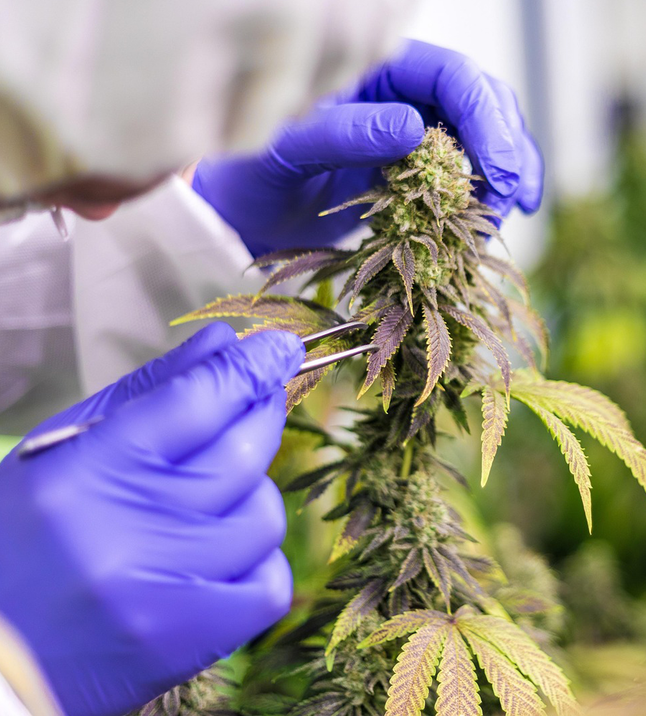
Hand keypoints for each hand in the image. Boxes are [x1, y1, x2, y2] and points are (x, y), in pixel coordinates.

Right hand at [0, 325, 303, 715]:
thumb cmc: (17, 542)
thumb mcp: (60, 452)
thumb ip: (146, 393)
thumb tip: (222, 343)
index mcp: (87, 473)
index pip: (198, 400)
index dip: (250, 367)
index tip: (279, 347)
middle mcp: (132, 530)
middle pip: (244, 452)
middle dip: (261, 415)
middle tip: (258, 401)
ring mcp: (167, 591)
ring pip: (263, 516)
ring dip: (249, 498)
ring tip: (204, 502)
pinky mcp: (191, 642)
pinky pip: (270, 584)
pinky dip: (255, 562)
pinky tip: (217, 558)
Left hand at [192, 40, 543, 256]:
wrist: (237, 220)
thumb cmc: (247, 179)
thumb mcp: (283, 154)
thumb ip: (340, 134)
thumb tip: (414, 128)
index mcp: (373, 68)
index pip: (452, 74)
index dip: (485, 118)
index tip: (497, 171)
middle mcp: (402, 91)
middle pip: (482, 101)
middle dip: (506, 146)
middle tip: (510, 198)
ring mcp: (415, 129)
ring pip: (486, 135)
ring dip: (508, 172)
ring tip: (506, 215)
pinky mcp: (419, 169)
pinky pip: (469, 173)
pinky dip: (489, 196)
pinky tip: (496, 223)